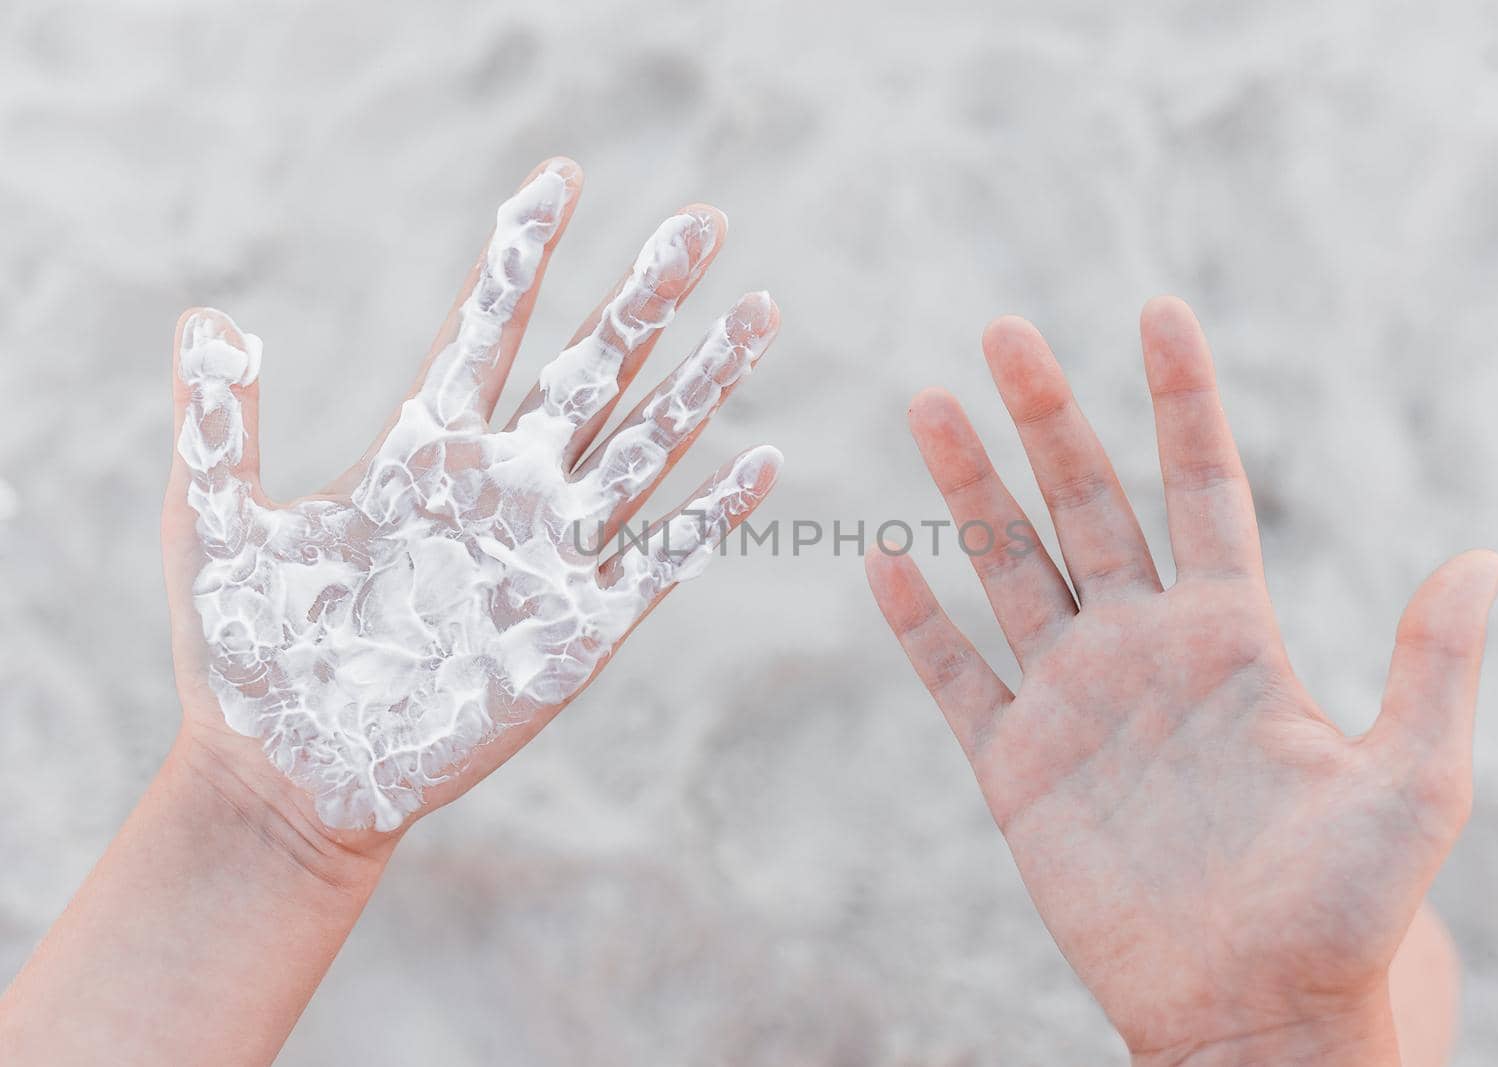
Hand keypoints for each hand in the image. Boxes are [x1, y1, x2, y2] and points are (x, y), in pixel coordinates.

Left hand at [165, 156, 781, 839]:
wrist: (289, 778)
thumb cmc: (243, 657)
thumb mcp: (216, 527)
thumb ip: (219, 426)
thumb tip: (211, 320)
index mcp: (423, 449)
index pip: (488, 324)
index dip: (526, 252)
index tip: (563, 176)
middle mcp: (501, 486)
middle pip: (592, 368)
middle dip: (648, 295)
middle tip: (704, 220)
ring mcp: (547, 554)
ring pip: (644, 448)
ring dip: (704, 384)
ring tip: (759, 310)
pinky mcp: (579, 632)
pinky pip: (661, 559)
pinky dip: (710, 515)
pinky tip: (761, 463)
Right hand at [865, 299, 1497, 1064]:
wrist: (1253, 1011)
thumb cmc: (1346, 908)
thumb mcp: (1415, 784)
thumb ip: (1434, 667)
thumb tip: (1485, 555)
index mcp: (1234, 634)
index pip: (1202, 486)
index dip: (1180, 401)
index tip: (1158, 313)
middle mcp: (1146, 649)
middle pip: (1085, 504)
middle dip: (1046, 415)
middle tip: (1006, 332)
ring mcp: (1074, 702)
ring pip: (1007, 569)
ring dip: (967, 489)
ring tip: (929, 405)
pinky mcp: (1016, 767)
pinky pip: (955, 679)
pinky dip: (917, 626)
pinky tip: (884, 563)